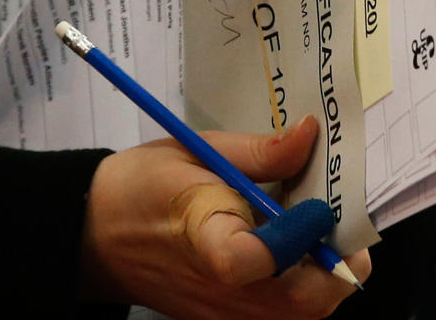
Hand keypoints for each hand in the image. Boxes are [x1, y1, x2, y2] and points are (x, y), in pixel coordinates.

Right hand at [79, 114, 370, 318]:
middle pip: (302, 304)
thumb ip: (260, 151)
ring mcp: (225, 314)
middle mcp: (219, 288)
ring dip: (326, 273)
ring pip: (303, 314)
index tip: (314, 203)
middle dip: (339, 263)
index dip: (296, 236)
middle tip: (339, 219)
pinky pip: (283, 315)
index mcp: (202, 235)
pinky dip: (303, 283)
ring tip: (315, 228)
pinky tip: (293, 248)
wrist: (96, 235)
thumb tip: (310, 134)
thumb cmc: (143, 185)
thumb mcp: (197, 151)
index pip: (248, 260)